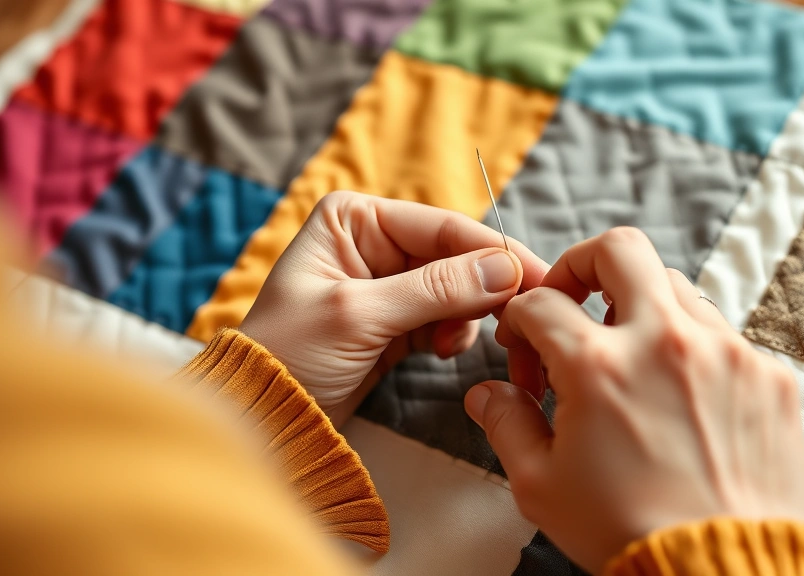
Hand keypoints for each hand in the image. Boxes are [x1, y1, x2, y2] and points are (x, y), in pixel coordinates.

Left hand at [240, 191, 547, 426]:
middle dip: (482, 287)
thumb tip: (505, 269)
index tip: (536, 276)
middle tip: (517, 315)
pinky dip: (453, 334)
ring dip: (466, 315)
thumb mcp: (359, 315)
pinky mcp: (397, 322)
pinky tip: (441, 350)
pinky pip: (446, 318)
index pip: (441, 227)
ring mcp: (388, 284)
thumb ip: (435, 290)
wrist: (266, 417)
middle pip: (454, 256)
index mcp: (355, 219)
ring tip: (450, 342)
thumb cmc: (289, 354)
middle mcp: (373, 242)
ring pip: (457, 289)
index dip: (492, 252)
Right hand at [465, 228, 803, 572]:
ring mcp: (726, 352)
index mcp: (600, 366)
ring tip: (627, 359)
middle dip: (582, 264)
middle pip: (619, 249)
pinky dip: (690, 348)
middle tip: (572, 301)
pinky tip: (679, 396)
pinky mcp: (767, 374)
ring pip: (676, 285)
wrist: (723, 573)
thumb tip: (489, 393)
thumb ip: (506, 424)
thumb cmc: (628, 534)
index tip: (524, 349)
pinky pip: (722, 333)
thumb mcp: (542, 486)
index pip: (542, 303)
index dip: (520, 321)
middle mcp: (665, 342)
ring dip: (640, 307)